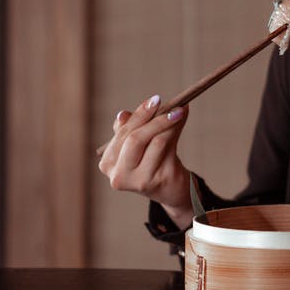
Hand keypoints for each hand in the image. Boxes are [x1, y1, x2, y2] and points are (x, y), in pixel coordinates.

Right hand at [97, 94, 194, 228]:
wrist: (169, 189)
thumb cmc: (151, 161)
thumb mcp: (138, 144)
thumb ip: (131, 128)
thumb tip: (123, 114)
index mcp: (108, 163)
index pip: (122, 134)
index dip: (139, 115)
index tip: (155, 100)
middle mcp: (119, 175)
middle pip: (135, 139)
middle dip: (154, 119)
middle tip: (171, 104)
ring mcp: (139, 181)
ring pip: (156, 142)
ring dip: (170, 122)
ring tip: (179, 111)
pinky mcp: (159, 181)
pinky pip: (169, 149)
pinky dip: (176, 130)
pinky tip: (182, 118)